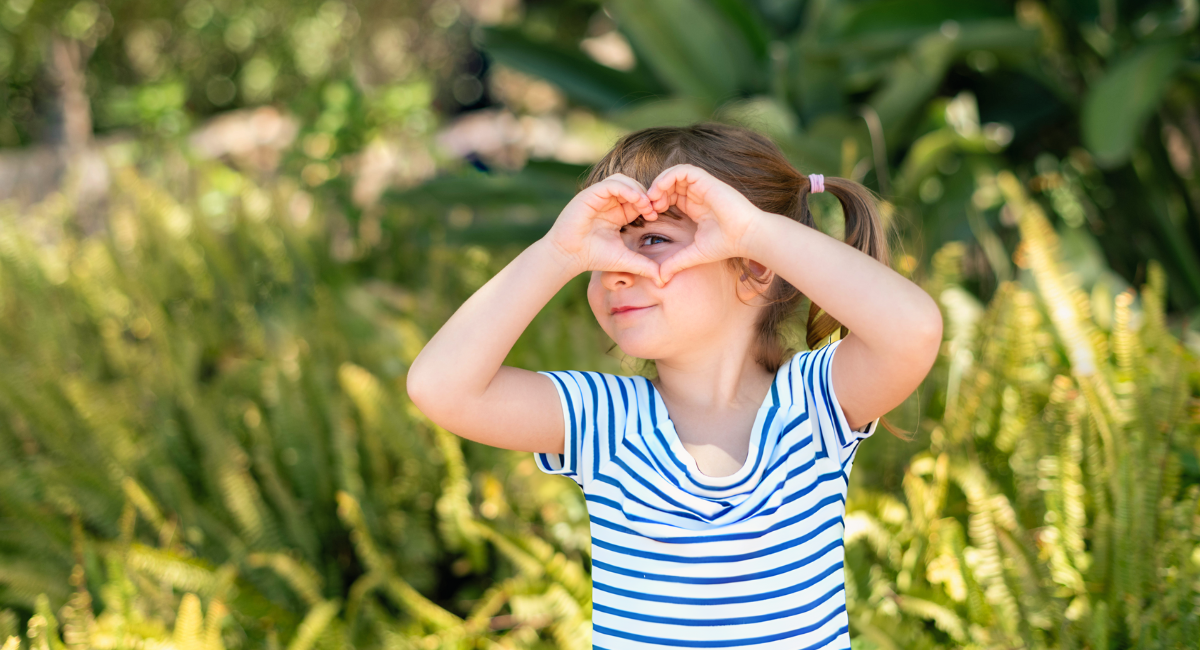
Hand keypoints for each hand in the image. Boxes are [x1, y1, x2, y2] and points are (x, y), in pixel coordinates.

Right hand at [544, 173, 663, 285]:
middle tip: (653, 209)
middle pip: (632, 185)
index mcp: (617, 212)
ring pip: (623, 180)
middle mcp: (608, 202)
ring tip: (645, 205)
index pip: (637, 199)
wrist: (570, 256)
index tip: (656, 215)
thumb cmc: (594, 257)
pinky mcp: (590, 194)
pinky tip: (635, 200)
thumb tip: (662, 279)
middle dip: (646, 195)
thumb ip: (643, 265)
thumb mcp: (625, 259)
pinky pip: (612, 183)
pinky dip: (626, 188)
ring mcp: (599, 196)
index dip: (649, 203)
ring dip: (637, 190)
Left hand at [645, 164, 762, 282]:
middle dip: (655, 193)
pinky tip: (660, 191)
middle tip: (648, 208)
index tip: (650, 217)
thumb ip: (676, 263)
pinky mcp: (706, 181)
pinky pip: (683, 171)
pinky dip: (668, 177)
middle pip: (669, 184)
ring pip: (673, 174)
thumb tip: (660, 280)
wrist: (746, 236)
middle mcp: (697, 195)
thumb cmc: (725, 245)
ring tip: (653, 199)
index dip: (656, 203)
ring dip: (659, 184)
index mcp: (694, 207)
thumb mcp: (694, 254)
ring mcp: (701, 186)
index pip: (670, 196)